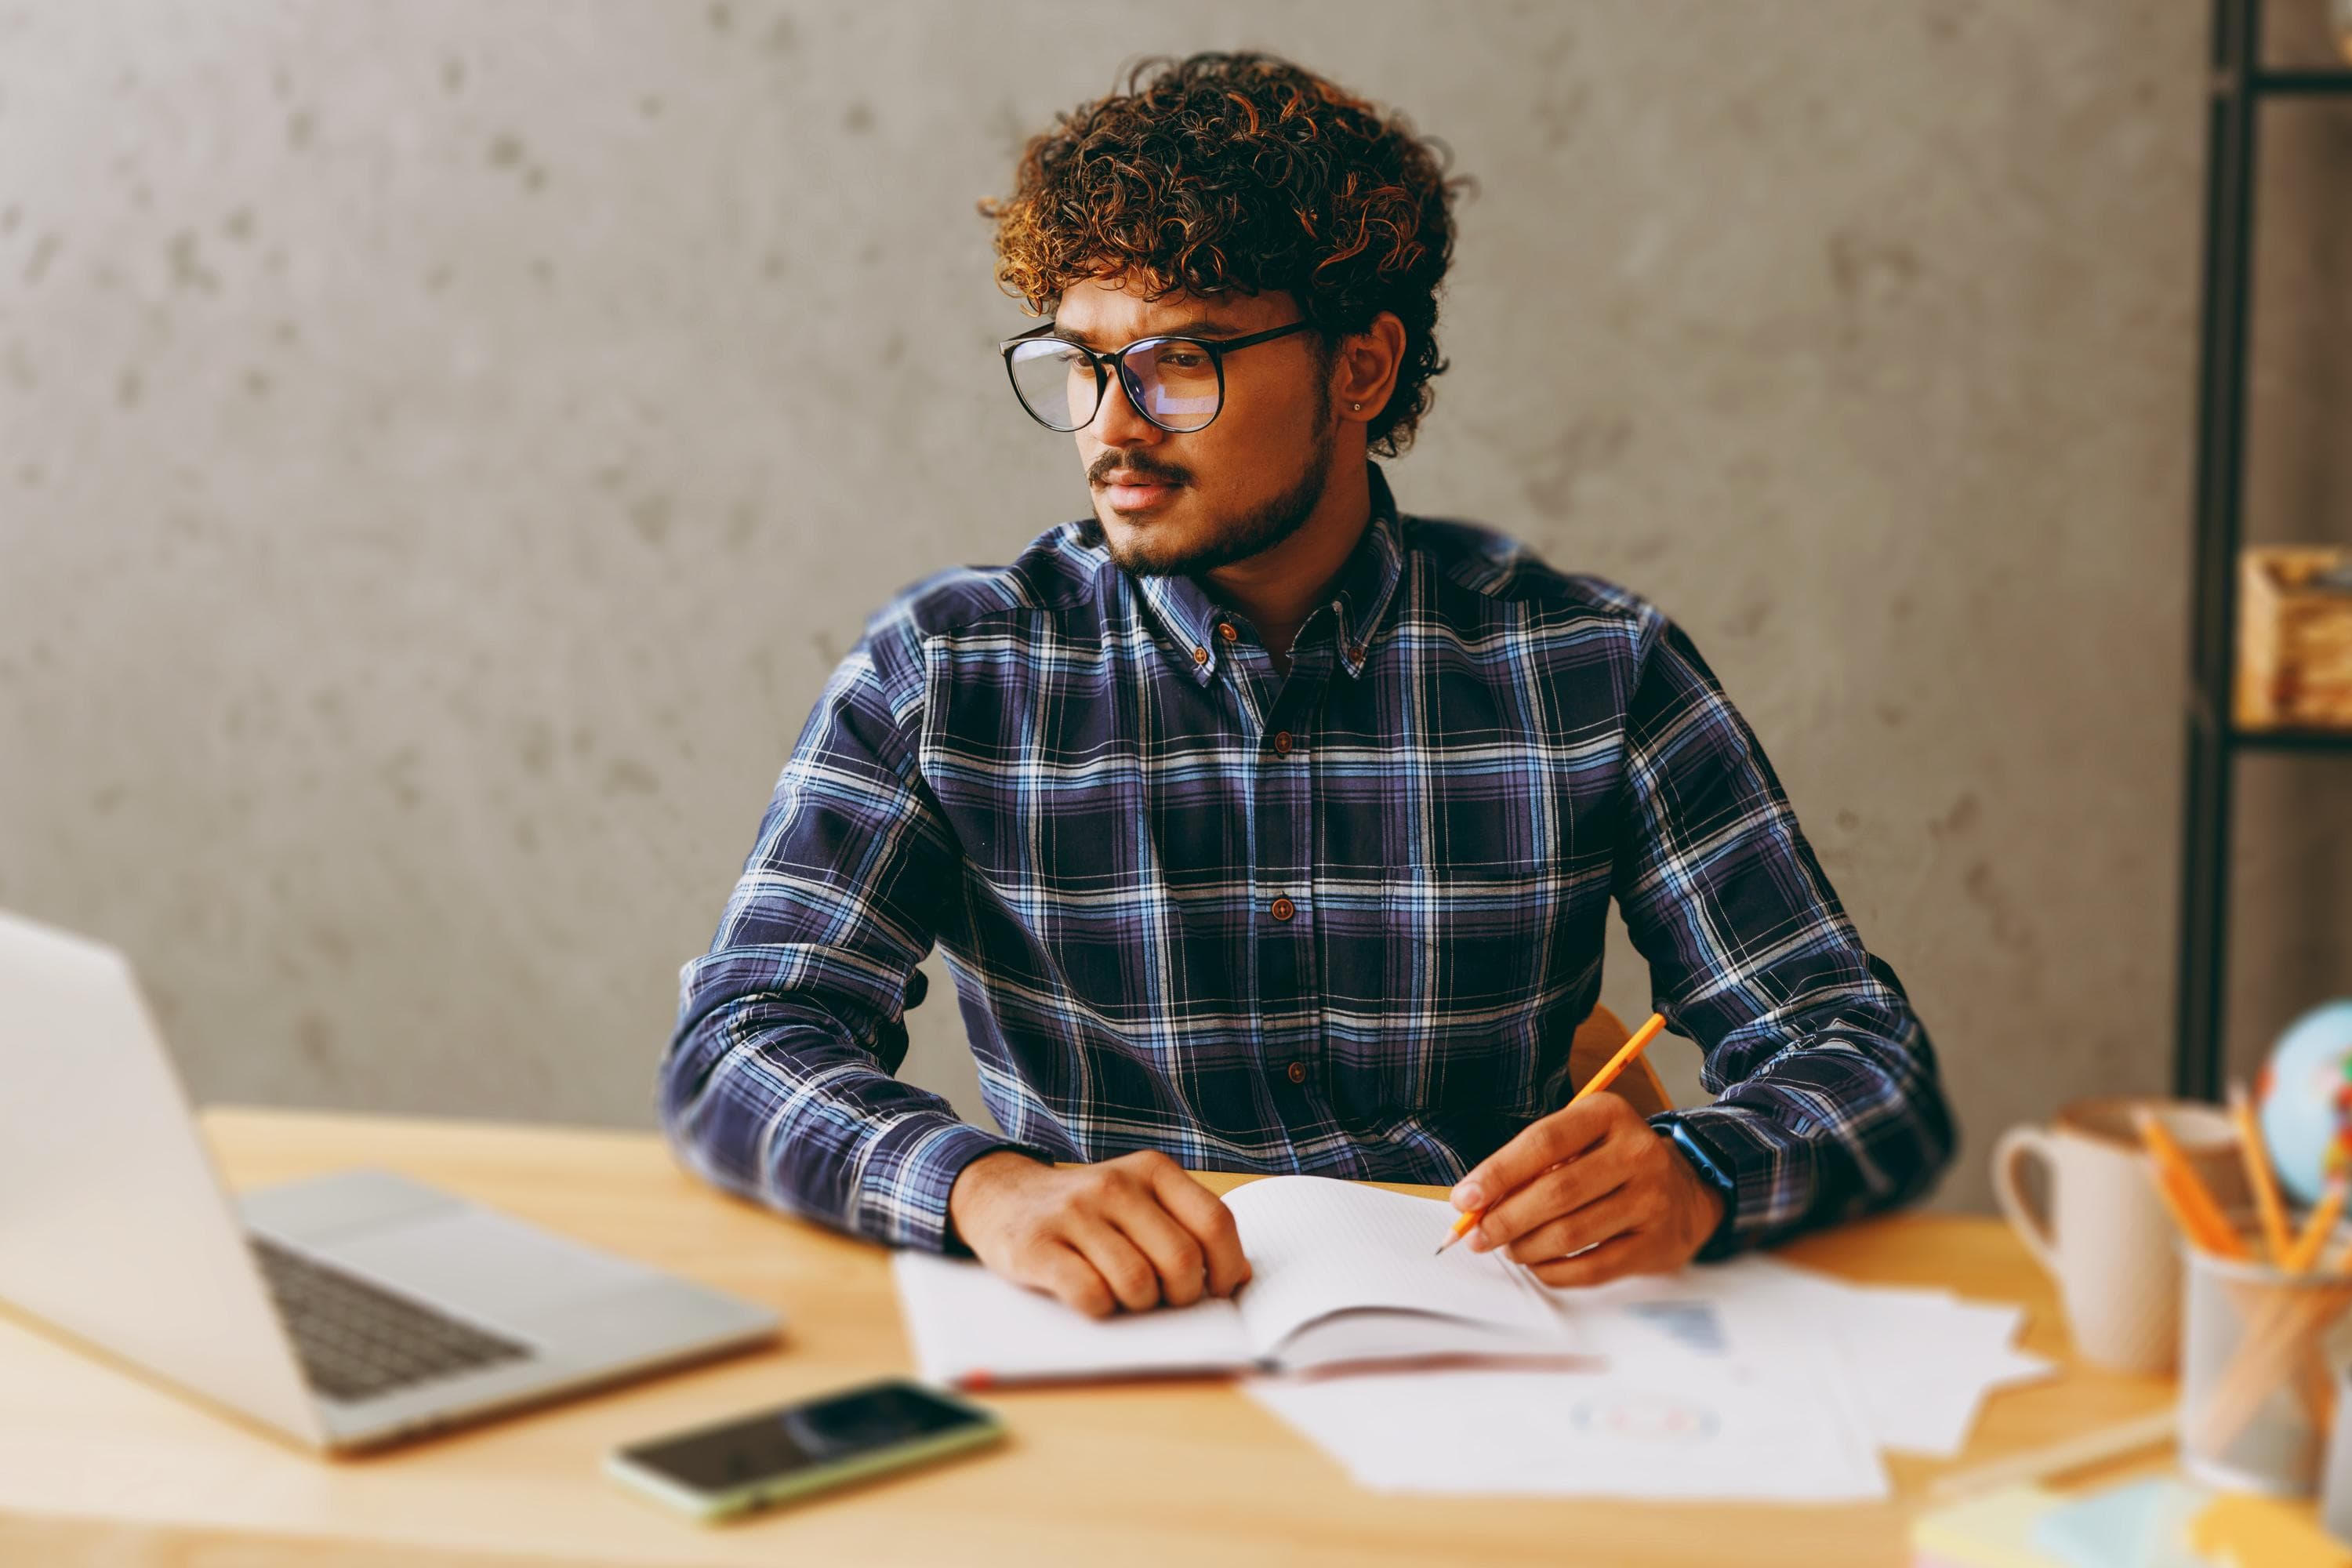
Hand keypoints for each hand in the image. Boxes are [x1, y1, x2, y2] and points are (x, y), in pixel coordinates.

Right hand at [946, 1150, 1251, 1317]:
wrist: (1004, 1196)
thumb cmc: (1088, 1210)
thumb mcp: (1141, 1199)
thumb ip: (1188, 1225)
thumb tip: (1241, 1277)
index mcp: (1152, 1170)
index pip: (1215, 1222)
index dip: (1227, 1267)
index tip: (1218, 1289)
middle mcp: (1115, 1185)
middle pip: (1181, 1260)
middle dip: (1181, 1295)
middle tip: (1163, 1297)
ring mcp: (1075, 1214)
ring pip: (1137, 1284)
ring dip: (1138, 1305)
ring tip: (1124, 1295)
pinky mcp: (1038, 1246)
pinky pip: (1090, 1296)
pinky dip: (1100, 1309)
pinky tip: (1092, 1297)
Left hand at [1448, 1094, 1725, 1287]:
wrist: (1687, 1190)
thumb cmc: (1613, 1162)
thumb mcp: (1580, 1140)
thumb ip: (1532, 1164)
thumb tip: (1476, 1203)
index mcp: (1609, 1114)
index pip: (1543, 1142)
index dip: (1497, 1173)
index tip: (1464, 1199)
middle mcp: (1636, 1153)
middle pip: (1555, 1192)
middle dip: (1504, 1219)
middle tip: (1476, 1235)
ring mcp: (1652, 1200)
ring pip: (1570, 1233)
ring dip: (1526, 1247)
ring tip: (1509, 1247)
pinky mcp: (1656, 1244)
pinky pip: (1591, 1267)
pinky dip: (1553, 1271)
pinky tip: (1538, 1265)